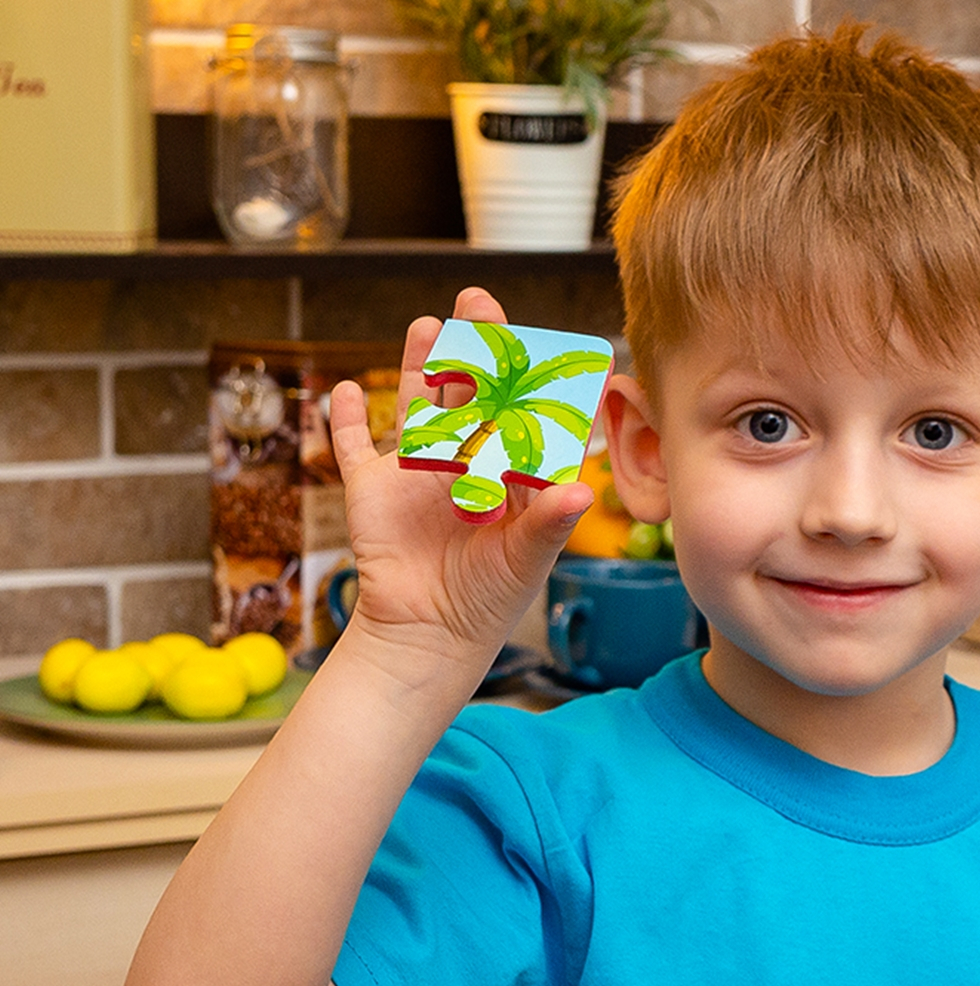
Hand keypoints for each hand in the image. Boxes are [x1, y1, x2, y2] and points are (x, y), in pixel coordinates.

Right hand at [328, 286, 593, 683]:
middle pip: (469, 395)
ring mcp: (416, 473)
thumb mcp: (524, 560)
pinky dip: (345, 420)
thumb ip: (550, 521)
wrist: (427, 637)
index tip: (539, 342)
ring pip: (416, 405)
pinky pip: (353, 448)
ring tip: (429, 325)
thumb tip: (581, 488)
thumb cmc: (488, 603)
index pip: (519, 414)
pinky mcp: (371, 489)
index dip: (527, 378)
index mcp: (507, 477)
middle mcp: (463, 465)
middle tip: (478, 301)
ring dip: (420, 365)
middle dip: (474, 350)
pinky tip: (347, 390)